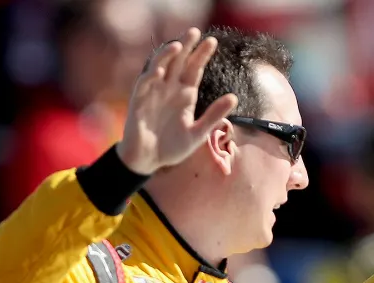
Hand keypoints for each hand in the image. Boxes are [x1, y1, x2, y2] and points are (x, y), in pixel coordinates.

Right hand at [117, 28, 238, 174]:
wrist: (149, 161)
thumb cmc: (172, 147)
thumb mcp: (198, 133)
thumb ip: (214, 115)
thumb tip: (234, 97)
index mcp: (185, 95)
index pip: (195, 69)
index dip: (202, 55)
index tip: (212, 41)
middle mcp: (170, 89)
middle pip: (179, 62)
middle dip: (186, 47)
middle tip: (195, 31)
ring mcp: (154, 93)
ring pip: (160, 67)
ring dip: (168, 56)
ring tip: (179, 45)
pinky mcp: (139, 100)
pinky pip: (145, 83)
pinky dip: (152, 75)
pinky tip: (160, 69)